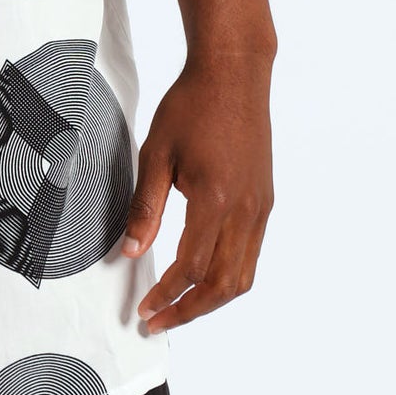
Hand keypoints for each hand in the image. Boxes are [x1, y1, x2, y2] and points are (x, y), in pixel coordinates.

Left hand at [121, 50, 274, 332]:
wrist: (233, 73)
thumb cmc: (191, 105)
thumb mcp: (156, 153)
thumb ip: (145, 207)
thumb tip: (130, 251)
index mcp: (216, 201)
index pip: (191, 268)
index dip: (166, 295)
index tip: (144, 309)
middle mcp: (246, 211)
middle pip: (223, 285)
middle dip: (189, 311)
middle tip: (158, 321)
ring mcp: (261, 208)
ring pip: (244, 276)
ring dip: (211, 300)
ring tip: (180, 308)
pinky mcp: (265, 200)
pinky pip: (252, 254)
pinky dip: (229, 276)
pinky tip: (205, 276)